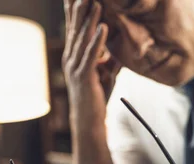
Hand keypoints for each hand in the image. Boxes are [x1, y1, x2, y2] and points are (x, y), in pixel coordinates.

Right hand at [63, 0, 121, 133]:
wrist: (89, 122)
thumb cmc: (96, 97)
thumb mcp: (106, 73)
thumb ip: (111, 57)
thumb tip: (122, 45)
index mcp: (74, 55)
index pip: (74, 27)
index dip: (75, 10)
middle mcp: (71, 58)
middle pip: (75, 28)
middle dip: (79, 7)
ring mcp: (76, 67)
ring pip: (82, 38)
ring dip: (89, 19)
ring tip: (95, 1)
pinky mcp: (84, 77)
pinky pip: (91, 55)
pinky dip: (97, 40)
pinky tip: (103, 27)